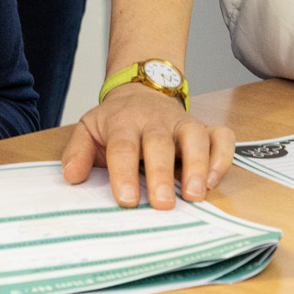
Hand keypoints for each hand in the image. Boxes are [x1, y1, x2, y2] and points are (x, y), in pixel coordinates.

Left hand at [60, 81, 233, 208]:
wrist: (141, 90)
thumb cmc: (116, 122)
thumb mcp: (89, 130)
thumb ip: (77, 153)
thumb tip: (72, 177)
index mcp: (123, 122)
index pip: (122, 146)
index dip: (124, 173)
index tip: (127, 199)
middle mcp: (155, 120)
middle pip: (159, 143)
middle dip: (162, 173)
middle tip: (162, 203)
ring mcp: (182, 122)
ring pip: (195, 136)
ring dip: (197, 165)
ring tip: (195, 194)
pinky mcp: (204, 127)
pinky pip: (221, 137)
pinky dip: (222, 156)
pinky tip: (214, 179)